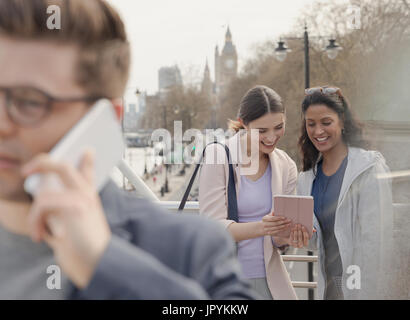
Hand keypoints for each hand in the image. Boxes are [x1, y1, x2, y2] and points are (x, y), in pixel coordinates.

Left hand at [21, 150, 110, 288]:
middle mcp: (86, 195)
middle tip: (28, 170)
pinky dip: (35, 221)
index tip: (87, 151)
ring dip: (34, 215)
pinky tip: (40, 235)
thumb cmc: (84, 248)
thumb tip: (42, 198)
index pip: (88, 173)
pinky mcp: (75, 205)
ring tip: (38, 231)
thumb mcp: (73, 227)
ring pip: (45, 192)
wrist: (97, 262)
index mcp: (87, 199)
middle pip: (64, 167)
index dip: (87, 160)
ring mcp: (82, 197)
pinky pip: (43, 204)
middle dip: (43, 162)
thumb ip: (61, 212)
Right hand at [261, 212, 291, 236]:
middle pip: (275, 223)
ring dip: (283, 226)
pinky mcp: (270, 233)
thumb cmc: (265, 221)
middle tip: (289, 220)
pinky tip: (286, 228)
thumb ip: (270, 214)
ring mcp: (267, 229)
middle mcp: (265, 224)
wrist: (260, 229)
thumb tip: (274, 211)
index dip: (278, 218)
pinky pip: (277, 232)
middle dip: (283, 222)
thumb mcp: (266, 217)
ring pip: (277, 228)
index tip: (284, 217)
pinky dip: (282, 230)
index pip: (272, 218)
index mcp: (265, 219)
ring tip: (289, 224)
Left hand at [287, 224, 311, 247]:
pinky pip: (291, 237)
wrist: (291, 239)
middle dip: (299, 229)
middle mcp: (301, 245)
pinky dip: (292, 232)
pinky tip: (292, 228)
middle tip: (299, 224)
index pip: (306, 237)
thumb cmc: (300, 235)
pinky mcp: (291, 243)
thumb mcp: (306, 233)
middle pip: (300, 236)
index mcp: (306, 243)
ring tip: (295, 225)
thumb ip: (311, 231)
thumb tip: (315, 230)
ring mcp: (295, 245)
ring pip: (296, 236)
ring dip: (295, 230)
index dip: (304, 231)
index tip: (303, 226)